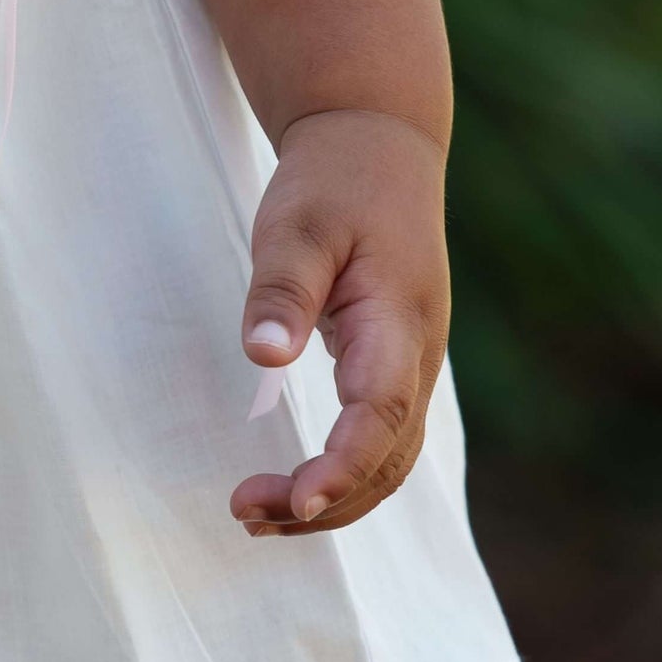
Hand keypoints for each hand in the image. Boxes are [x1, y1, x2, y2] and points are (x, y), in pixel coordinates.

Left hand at [230, 109, 450, 535]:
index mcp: (398, 320)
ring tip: (255, 516)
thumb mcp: (298, 222)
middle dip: (325, 502)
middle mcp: (417, 354)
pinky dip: (341, 477)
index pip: (380, 414)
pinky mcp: (394, 365)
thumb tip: (263, 356)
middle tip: (244, 514)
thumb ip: (282, 289)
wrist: (380, 145)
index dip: (344, 466)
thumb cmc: (335, 181)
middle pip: (388, 458)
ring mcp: (412, 364)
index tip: (298, 501)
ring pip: (390, 460)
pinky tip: (292, 490)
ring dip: (332, 501)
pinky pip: (381, 442)